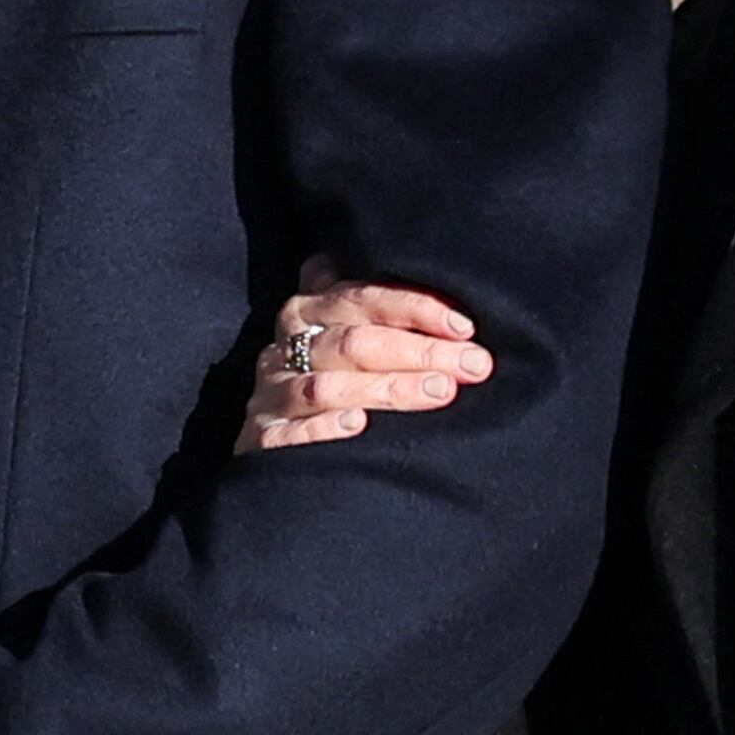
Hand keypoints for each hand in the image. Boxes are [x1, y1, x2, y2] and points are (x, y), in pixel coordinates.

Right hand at [237, 256, 496, 451]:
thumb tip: (434, 299)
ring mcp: (272, 391)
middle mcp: (287, 346)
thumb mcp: (345, 333)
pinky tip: (359, 426)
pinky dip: (323, 428)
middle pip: (354, 342)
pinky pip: (289, 432)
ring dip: (386, 388)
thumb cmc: (329, 377)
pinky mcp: (261, 435)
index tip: (465, 328)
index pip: (363, 298)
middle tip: (472, 366)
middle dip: (419, 352)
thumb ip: (374, 309)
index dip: (416, 308)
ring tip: (437, 393)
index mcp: (309, 311)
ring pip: (326, 386)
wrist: (272, 434)